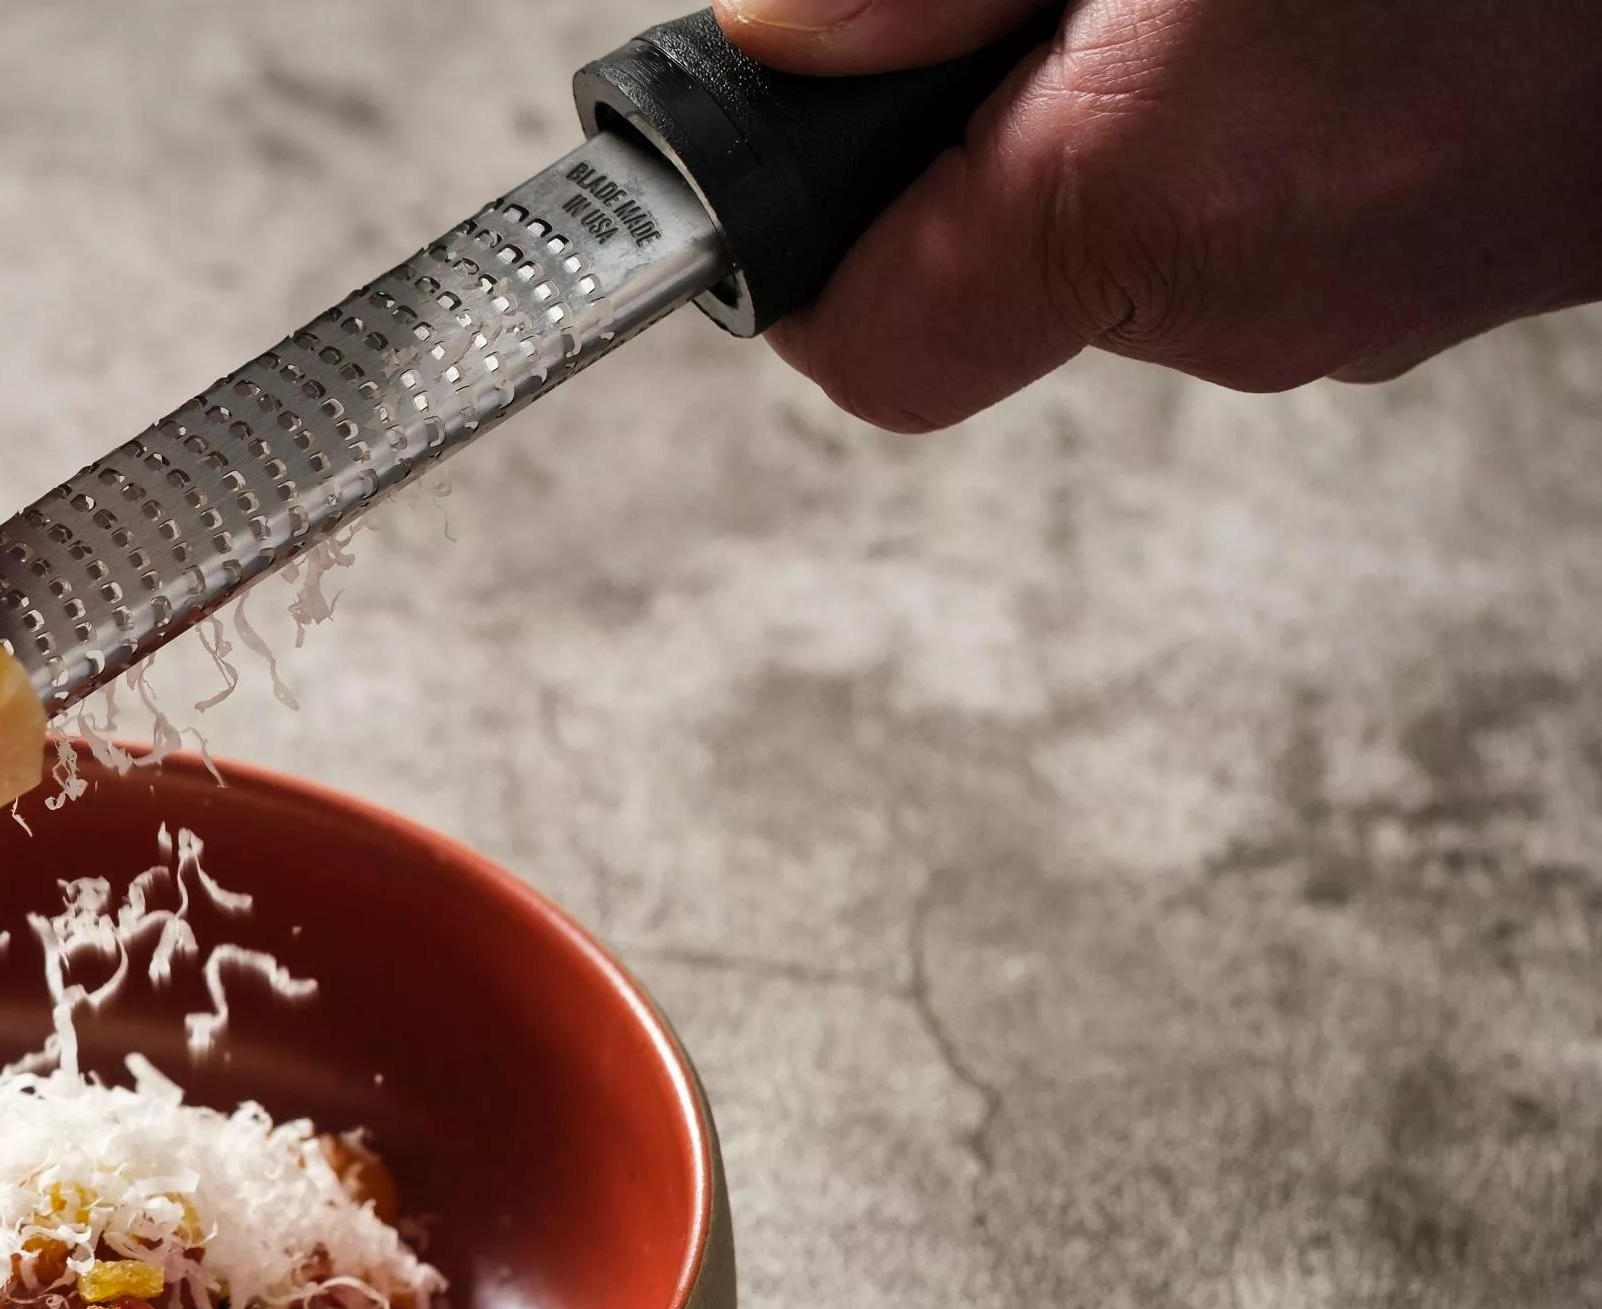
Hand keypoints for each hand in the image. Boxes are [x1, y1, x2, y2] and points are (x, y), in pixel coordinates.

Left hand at [713, 0, 1601, 429]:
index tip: (793, 134)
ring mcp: (1372, 295)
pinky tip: (1333, 10)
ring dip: (1142, 101)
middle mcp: (1253, 299)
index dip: (800, 240)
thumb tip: (777, 41)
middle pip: (1001, 270)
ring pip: (1151, 228)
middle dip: (990, 125)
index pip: (861, 346)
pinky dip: (1268, 106)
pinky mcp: (1458, 259)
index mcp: (1143, 208)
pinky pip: (1286, 200)